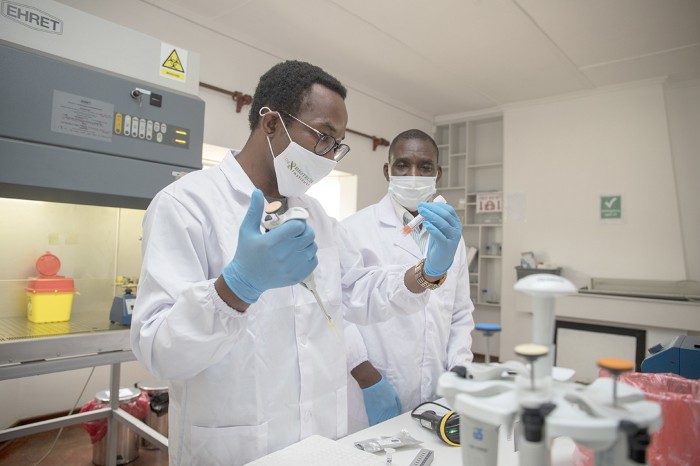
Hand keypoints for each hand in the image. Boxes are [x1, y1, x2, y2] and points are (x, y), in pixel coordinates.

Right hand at [222, 189, 317, 303]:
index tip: (292, 223)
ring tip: (297, 242)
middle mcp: (283, 255)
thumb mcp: (246, 230)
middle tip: (296, 231)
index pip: (297, 226)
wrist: (246, 280)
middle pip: (308, 236)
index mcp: (271, 242)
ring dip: (307, 242)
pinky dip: (309, 255)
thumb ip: (254, 211)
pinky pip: (313, 261)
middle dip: (304, 230)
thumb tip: (258, 191)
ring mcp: (291, 267)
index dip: (297, 222)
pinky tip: (299, 253)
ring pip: (312, 247)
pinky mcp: (297, 276)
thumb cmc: (246, 253)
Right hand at [362, 376, 401, 425]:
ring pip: (382, 423)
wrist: (372, 383)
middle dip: (390, 423)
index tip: (395, 420)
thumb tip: (398, 411)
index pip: (396, 417)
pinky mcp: (371, 412)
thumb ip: (397, 404)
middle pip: (390, 421)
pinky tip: (377, 425)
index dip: (396, 419)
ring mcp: (378, 412)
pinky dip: (375, 424)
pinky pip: (373, 422)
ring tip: (384, 427)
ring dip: (383, 425)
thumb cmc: (383, 387)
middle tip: (390, 424)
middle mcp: (386, 410)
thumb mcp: (394, 394)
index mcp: (393, 406)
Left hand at [420, 201, 461, 276]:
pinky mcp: (447, 246)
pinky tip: (425, 224)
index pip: (448, 210)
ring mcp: (453, 238)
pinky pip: (439, 235)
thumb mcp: (438, 228)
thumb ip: (435, 219)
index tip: (425, 204)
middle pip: (445, 215)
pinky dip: (432, 228)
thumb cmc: (438, 243)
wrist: (440, 261)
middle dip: (432, 209)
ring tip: (421, 212)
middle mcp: (457, 229)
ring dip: (431, 216)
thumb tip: (426, 207)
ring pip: (443, 224)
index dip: (436, 205)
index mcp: (456, 223)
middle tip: (421, 206)